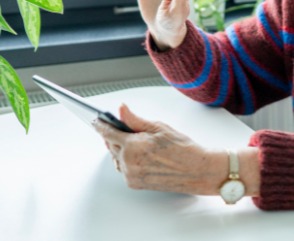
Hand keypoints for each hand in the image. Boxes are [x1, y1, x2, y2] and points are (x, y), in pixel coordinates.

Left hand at [93, 104, 225, 194]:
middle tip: (119, 127)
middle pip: (111, 145)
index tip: (95, 120)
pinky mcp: (135, 183)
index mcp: (134, 146)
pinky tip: (137, 154)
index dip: (101, 125)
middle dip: (113, 136)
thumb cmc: (183, 149)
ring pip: (116, 158)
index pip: (109, 133)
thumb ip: (135, 119)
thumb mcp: (158, 127)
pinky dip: (126, 160)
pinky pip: (123, 169)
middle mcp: (129, 162)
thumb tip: (121, 109)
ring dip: (119, 149)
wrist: (197, 170)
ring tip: (133, 141)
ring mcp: (131, 175)